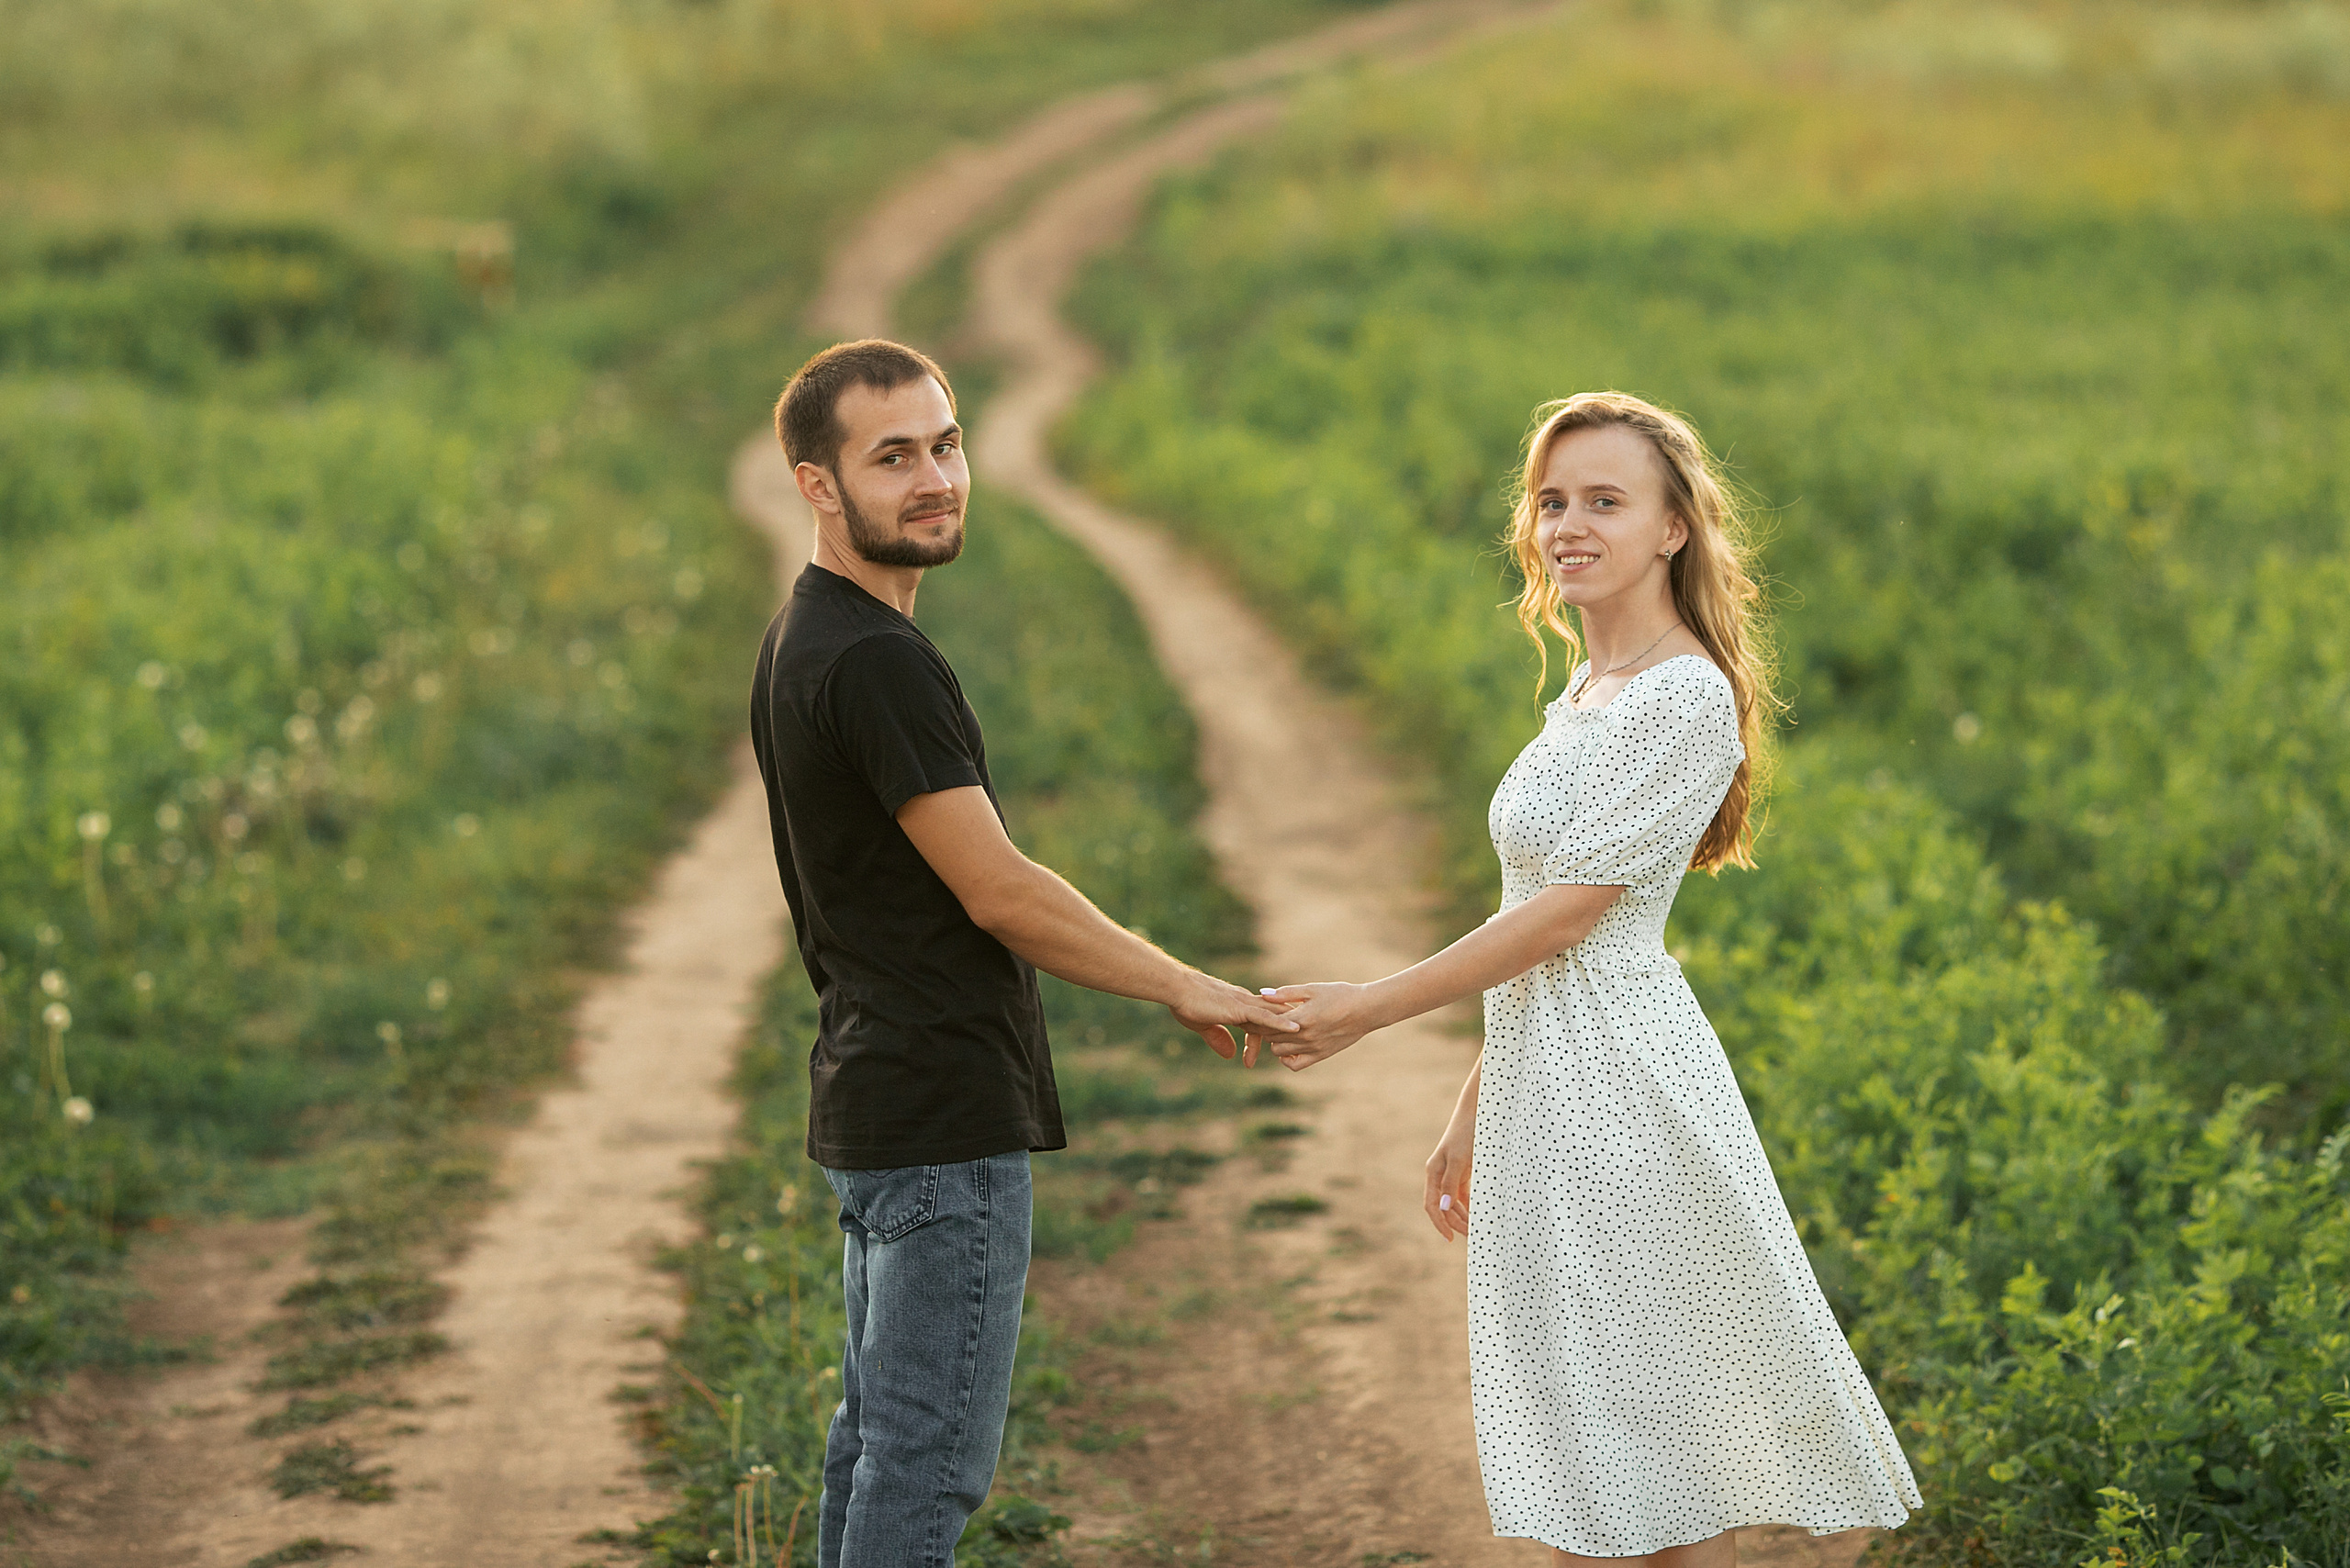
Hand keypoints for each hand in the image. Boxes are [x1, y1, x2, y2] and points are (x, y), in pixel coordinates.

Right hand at [1167, 971, 1298, 1064]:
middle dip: (1289, 1030)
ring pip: (1275, 1015)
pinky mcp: (1240, 1008)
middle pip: (1273, 1016)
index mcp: (1237, 1005)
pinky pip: (1266, 1016)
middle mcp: (1245, 1002)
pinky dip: (1281, 1023)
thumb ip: (1218, 1038)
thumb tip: (1230, 1055)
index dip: (1268, 1036)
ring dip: (1292, 1025)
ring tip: (1313, 1034)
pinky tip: (1295, 1029)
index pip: (1260, 1021)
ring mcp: (1244, 1004)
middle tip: (1306, 1042)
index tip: (1274, 1051)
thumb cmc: (1185, 1003)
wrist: (1177, 989)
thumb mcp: (1203, 1026)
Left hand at [1252, 982, 1380, 1070]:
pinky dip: (1287, 1058)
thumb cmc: (1340, 995)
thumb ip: (1286, 993)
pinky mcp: (1320, 1055)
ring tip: (1277, 1029)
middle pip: (1269, 1037)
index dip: (1256, 1018)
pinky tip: (1289, 1046)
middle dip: (1262, 1028)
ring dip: (1274, 1041)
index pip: (1266, 1022)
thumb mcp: (1313, 989)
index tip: (1253, 1012)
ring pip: (1278, 1051)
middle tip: (1261, 1020)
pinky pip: (1295, 1065)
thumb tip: (1263, 994)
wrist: (1366, 1010)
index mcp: (1300, 1017)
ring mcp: (1312, 1048)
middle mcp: (1304, 1036)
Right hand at [1423, 1126, 1471, 1241]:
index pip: (1432, 1205)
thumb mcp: (1459, 1159)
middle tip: (1472, 1236)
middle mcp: (1440, 1176)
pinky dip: (1470, 1206)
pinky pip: (1464, 1195)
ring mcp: (1452, 1174)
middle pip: (1444, 1207)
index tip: (1450, 1238)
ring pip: (1454, 1203)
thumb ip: (1451, 1184)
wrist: (1478, 1113)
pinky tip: (1479, 1214)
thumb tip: (1445, 1208)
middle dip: (1455, 1223)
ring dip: (1463, 1217)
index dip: (1439, 1223)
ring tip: (1477, 1228)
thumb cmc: (1466, 1134)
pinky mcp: (1464, 1172)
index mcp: (1433, 1173)